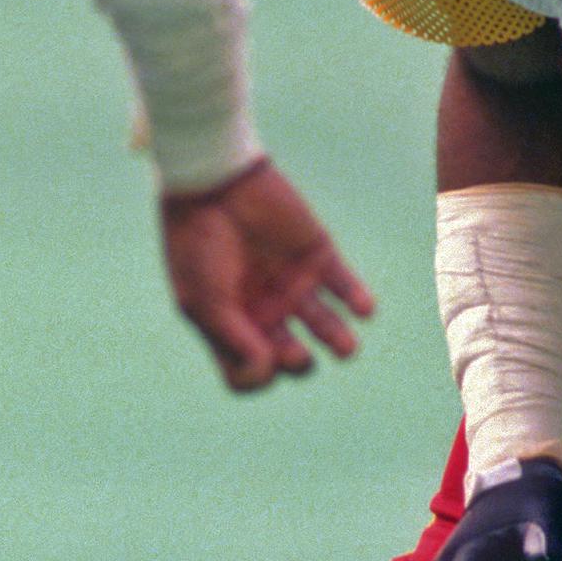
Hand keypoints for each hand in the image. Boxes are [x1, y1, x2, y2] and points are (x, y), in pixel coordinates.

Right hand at [160, 160, 373, 393]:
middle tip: (295, 353)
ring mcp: (292, 284)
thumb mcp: (204, 300)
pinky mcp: (318, 257)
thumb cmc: (198, 244)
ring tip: (345, 347)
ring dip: (340, 342)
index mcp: (230, 324)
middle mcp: (263, 310)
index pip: (250, 371)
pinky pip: (346, 288)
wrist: (214, 183)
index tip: (259, 360)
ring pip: (327, 328)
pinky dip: (359, 301)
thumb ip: (234, 342)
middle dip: (298, 363)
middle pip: (292, 357)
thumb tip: (268, 370)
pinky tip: (363, 309)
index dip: (257, 377)